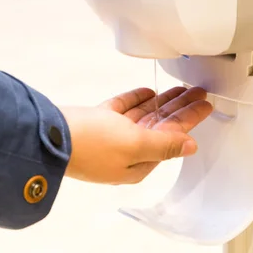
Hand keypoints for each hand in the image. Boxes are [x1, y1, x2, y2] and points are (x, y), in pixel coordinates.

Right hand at [60, 86, 211, 184]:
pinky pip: (122, 110)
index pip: (171, 138)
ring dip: (162, 103)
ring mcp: (109, 137)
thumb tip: (191, 146)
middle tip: (198, 92)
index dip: (190, 120)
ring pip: (143, 117)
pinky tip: (148, 92)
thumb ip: (164, 144)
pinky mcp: (96, 123)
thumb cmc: (89, 145)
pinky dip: (136, 100)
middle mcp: (125, 152)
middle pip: (160, 127)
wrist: (47, 136)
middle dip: (179, 109)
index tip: (205, 105)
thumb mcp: (134, 145)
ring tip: (180, 89)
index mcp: (137, 163)